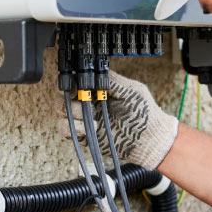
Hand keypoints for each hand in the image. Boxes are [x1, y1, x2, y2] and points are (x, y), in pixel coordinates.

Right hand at [57, 71, 178, 169]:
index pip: (77, 82)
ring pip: (62, 112)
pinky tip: (87, 129)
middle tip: (80, 98)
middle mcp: (90, 104)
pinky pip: (66, 130)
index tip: (76, 84)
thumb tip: (96, 72)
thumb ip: (112, 80)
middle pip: (65, 96)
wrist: (149, 139)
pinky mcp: (85, 135)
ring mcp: (86, 120)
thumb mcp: (131, 90)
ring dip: (73, 112)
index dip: (72, 81)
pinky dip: (73, 128)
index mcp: (99, 91)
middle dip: (69, 96)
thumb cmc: (144, 114)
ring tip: (92, 117)